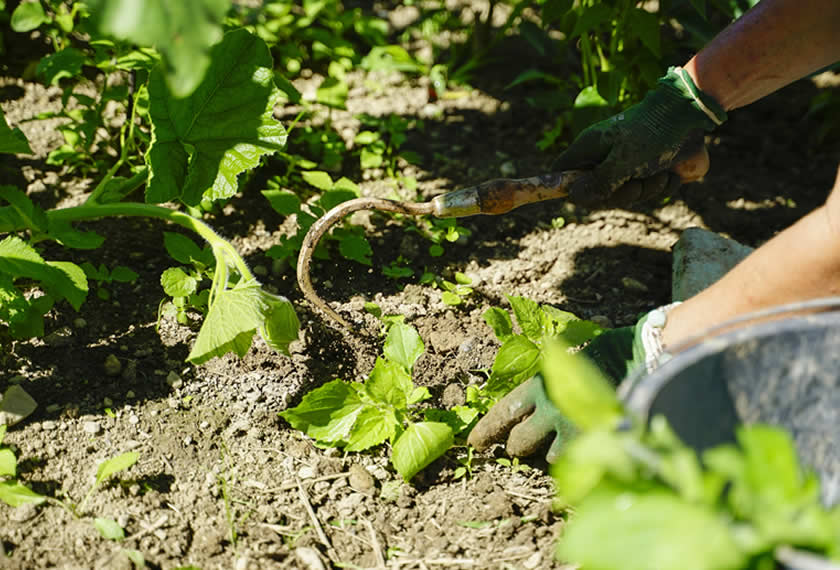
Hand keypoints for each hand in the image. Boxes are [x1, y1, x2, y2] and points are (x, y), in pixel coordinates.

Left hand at [467, 305, 678, 461]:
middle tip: (520, 446)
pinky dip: (577, 460)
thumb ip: (548, 386)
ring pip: (546, 458)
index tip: (474, 444)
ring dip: (550, 455)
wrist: (642, 358)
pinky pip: (576, 463)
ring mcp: (571, 428)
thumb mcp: (567, 365)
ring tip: (564, 443)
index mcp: (539, 385)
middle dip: (518, 447)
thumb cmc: (606, 355)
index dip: (487, 431)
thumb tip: (529, 406)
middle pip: (518, 443)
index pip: (503, 413)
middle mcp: (550, 408)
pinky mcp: (593, 443)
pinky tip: (586, 448)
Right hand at [556, 67, 724, 206]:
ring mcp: (624, 162)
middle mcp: (602, 156)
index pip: (561, 171)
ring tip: (661, 174)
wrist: (691, 113)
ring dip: (646, 190)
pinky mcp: (646, 167)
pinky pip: (645, 189)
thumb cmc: (653, 132)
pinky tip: (671, 174)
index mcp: (589, 148)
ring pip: (623, 193)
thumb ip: (598, 182)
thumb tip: (574, 197)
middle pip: (595, 192)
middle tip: (638, 183)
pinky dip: (660, 186)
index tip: (592, 196)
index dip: (569, 188)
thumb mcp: (624, 161)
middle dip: (621, 194)